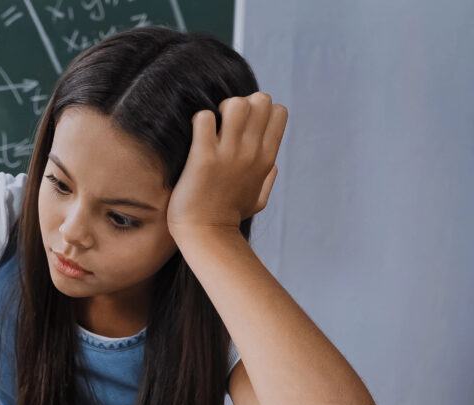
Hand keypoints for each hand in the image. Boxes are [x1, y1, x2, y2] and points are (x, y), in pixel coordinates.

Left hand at [167, 92, 286, 235]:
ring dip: (221, 108)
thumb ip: (268, 179)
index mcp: (267, 159)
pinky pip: (204, 119)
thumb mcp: (258, 199)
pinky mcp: (203, 158)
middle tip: (224, 122)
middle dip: (242, 102)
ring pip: (236, 104)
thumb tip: (273, 166)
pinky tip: (195, 136)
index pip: (279, 111)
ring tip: (210, 126)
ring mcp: (229, 154)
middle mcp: (252, 152)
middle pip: (260, 100)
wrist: (206, 234)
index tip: (243, 124)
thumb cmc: (229, 217)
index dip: (260, 109)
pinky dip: (198, 121)